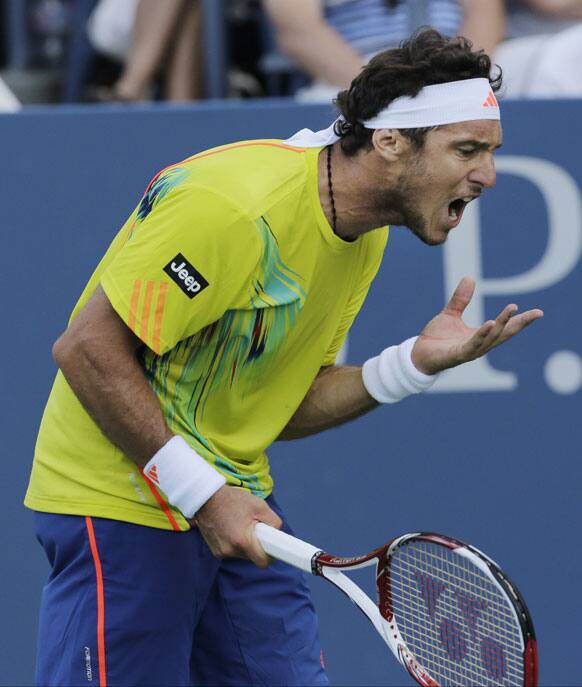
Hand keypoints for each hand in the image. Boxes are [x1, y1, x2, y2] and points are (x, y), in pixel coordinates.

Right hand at [193, 486, 282, 567]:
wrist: (207, 498)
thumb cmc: (233, 500)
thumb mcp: (260, 506)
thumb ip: (273, 522)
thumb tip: (277, 534)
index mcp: (242, 541)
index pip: (262, 562)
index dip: (271, 556)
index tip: (274, 549)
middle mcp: (230, 551)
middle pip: (253, 557)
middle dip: (257, 545)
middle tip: (255, 528)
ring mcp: (221, 552)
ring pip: (243, 554)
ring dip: (246, 544)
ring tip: (241, 525)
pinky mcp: (215, 551)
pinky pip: (232, 551)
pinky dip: (235, 543)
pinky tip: (231, 528)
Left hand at [411, 277, 543, 374]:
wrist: (417, 354)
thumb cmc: (436, 338)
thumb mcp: (450, 314)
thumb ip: (461, 299)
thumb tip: (470, 278)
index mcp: (480, 336)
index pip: (505, 328)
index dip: (521, 320)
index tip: (538, 312)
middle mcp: (479, 345)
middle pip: (504, 334)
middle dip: (520, 324)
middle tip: (537, 313)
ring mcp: (470, 351)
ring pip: (491, 338)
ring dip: (502, 324)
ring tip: (511, 310)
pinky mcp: (458, 355)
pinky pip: (473, 345)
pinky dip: (482, 335)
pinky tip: (490, 324)